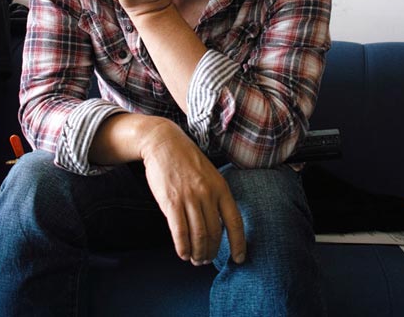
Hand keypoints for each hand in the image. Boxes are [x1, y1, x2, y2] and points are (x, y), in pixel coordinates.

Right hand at [139, 120, 245, 265]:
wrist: (164, 143)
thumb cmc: (186, 160)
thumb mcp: (210, 175)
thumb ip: (215, 196)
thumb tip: (219, 224)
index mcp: (221, 188)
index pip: (235, 222)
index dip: (238, 243)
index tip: (239, 258)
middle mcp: (208, 194)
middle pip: (214, 233)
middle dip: (211, 251)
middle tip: (205, 260)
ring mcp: (190, 198)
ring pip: (198, 235)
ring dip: (197, 253)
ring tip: (195, 259)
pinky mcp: (171, 201)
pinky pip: (180, 231)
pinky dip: (182, 247)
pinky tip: (183, 254)